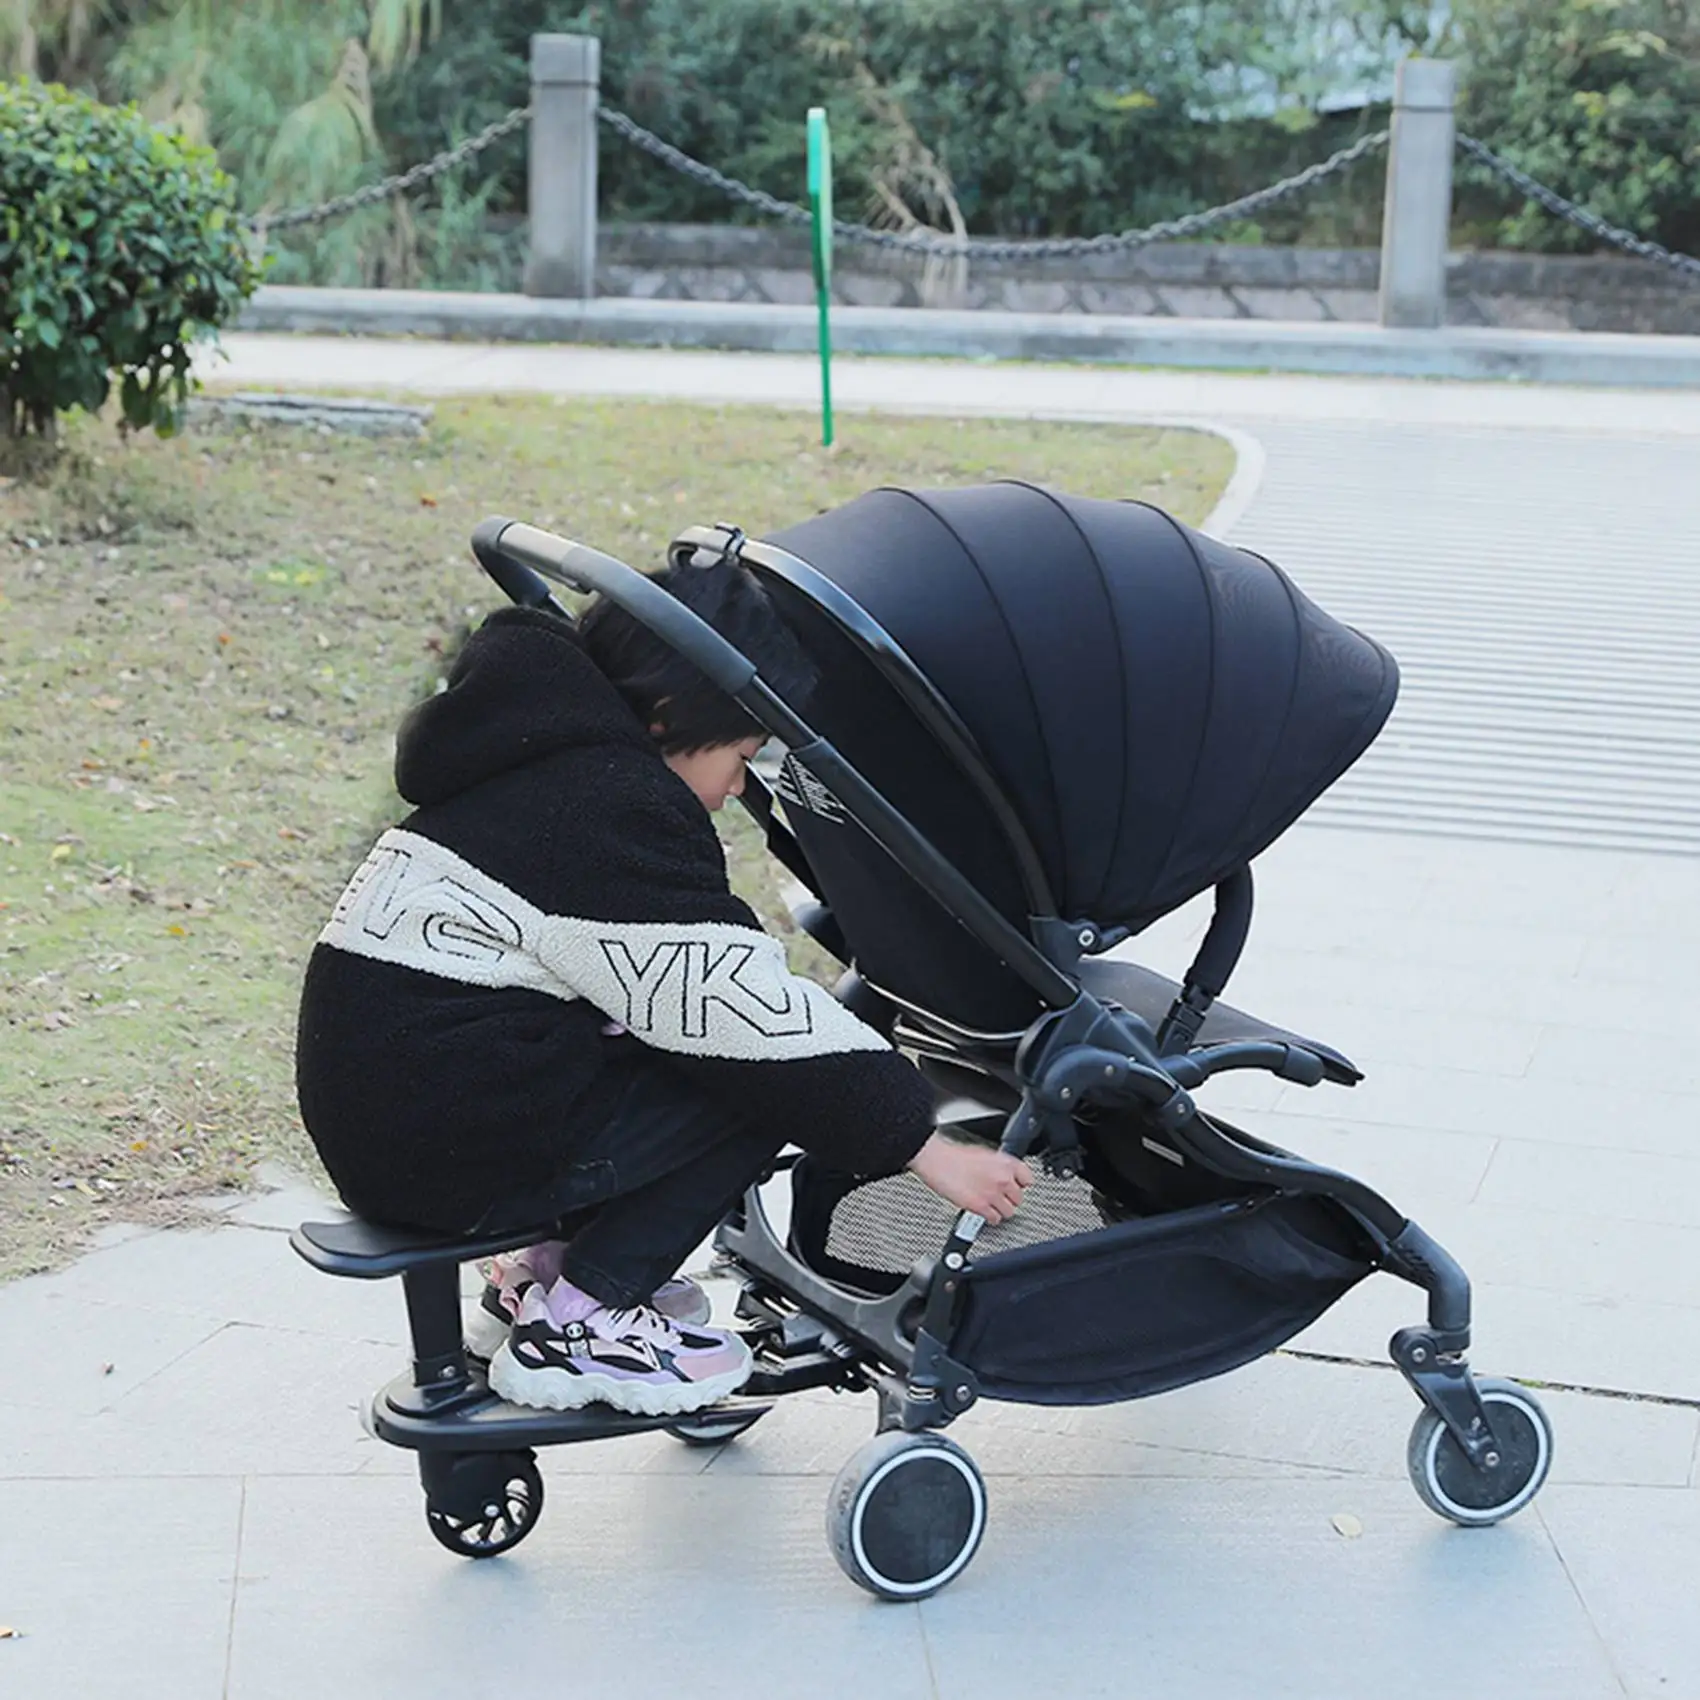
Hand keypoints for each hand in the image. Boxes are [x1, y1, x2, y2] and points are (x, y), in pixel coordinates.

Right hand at [907, 1133, 1034, 1224]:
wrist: (936, 1159)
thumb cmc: (953, 1155)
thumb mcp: (984, 1154)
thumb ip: (998, 1166)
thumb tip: (1004, 1175)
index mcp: (1005, 1162)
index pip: (1028, 1179)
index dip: (1020, 1184)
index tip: (1015, 1187)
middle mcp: (1003, 1178)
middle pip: (1019, 1198)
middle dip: (1009, 1199)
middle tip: (1000, 1197)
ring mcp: (993, 1194)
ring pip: (1009, 1212)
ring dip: (1000, 1210)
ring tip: (992, 1206)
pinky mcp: (980, 1206)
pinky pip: (995, 1219)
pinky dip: (990, 1218)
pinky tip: (985, 1212)